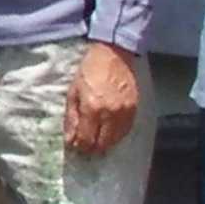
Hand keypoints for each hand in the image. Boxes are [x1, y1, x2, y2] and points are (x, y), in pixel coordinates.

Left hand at [63, 41, 142, 157]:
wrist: (114, 55)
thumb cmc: (89, 71)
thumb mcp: (73, 92)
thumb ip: (71, 118)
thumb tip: (70, 140)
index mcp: (92, 108)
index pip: (86, 139)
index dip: (80, 147)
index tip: (75, 147)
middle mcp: (110, 113)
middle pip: (101, 143)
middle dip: (92, 148)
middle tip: (85, 147)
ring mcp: (125, 112)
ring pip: (115, 140)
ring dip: (104, 144)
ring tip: (96, 141)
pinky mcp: (134, 109)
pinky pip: (125, 131)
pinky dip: (116, 136)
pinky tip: (109, 134)